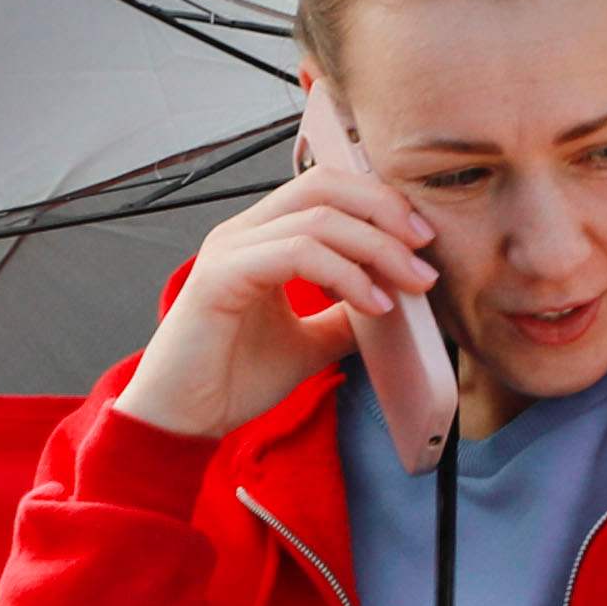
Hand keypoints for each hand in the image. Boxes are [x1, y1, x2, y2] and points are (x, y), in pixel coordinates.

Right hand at [112, 133, 438, 442]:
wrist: (182, 420)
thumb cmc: (232, 379)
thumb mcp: (309, 341)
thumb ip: (343, 315)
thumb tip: (393, 301)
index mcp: (261, 237)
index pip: (326, 188)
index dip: (379, 203)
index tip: (422, 241)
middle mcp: (243, 232)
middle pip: (324, 185)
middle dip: (384, 211)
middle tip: (424, 250)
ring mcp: (229, 249)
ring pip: (318, 217)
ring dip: (376, 247)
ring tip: (410, 285)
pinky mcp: (220, 277)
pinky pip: (297, 253)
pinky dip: (346, 274)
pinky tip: (373, 303)